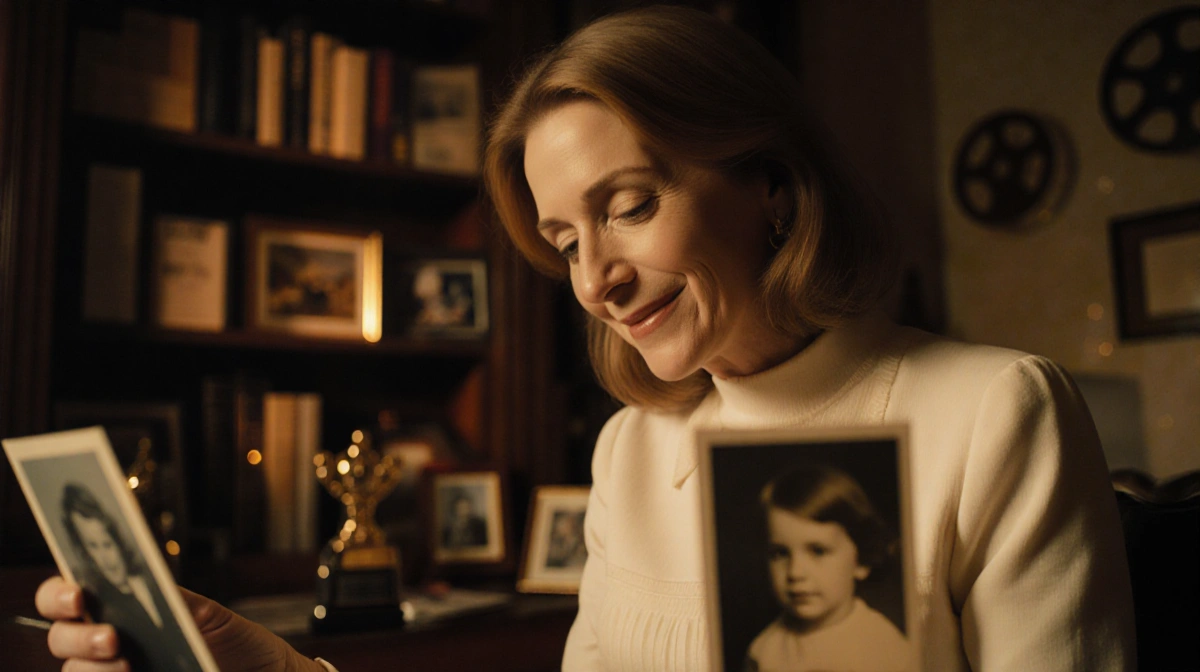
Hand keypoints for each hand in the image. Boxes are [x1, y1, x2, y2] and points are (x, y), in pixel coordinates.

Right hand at [36, 576, 324, 671]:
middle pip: (63, 639)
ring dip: (93, 669)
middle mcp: (109, 645)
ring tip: (127, 665)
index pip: (67, 598)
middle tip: (112, 638)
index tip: (79, 595)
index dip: (59, 594)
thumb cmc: (238, 643)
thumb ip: (178, 601)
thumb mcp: (212, 615)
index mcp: (121, 610)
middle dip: (78, 637)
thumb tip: (147, 584)